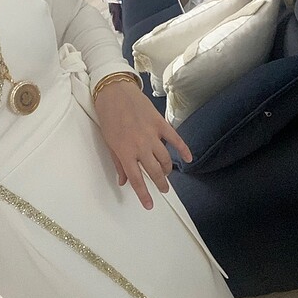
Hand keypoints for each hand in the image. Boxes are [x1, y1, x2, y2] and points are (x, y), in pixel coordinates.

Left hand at [93, 80, 191, 209]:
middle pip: (154, 171)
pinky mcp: (160, 124)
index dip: (144, 194)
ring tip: (166, 174)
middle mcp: (140, 146)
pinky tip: (188, 158)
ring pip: (165, 158)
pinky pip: (175, 139)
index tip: (150, 205)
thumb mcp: (109, 143)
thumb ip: (118, 163)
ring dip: (167, 169)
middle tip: (163, 189)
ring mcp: (152, 135)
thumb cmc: (108, 117)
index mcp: (125, 152)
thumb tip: (123, 181)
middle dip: (160, 183)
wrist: (114, 92)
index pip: (137, 179)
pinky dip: (183, 149)